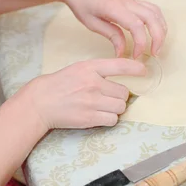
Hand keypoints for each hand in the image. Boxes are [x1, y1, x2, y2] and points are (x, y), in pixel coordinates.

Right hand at [15, 58, 145, 129]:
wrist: (41, 101)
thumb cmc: (60, 84)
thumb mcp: (78, 69)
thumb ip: (99, 72)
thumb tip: (122, 81)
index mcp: (90, 67)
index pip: (120, 65)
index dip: (136, 68)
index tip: (144, 71)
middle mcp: (93, 83)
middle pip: (123, 92)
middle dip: (118, 96)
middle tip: (106, 98)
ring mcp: (92, 101)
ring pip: (120, 107)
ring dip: (114, 109)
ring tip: (100, 107)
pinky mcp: (90, 117)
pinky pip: (112, 120)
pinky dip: (108, 119)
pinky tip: (97, 115)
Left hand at [55, 0, 166, 57]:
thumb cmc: (81, 2)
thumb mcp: (91, 23)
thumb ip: (111, 35)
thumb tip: (123, 52)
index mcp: (114, 7)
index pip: (137, 26)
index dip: (140, 43)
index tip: (136, 56)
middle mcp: (127, 2)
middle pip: (152, 18)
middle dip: (158, 37)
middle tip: (154, 54)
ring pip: (155, 12)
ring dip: (160, 28)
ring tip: (157, 45)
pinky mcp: (131, 0)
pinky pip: (151, 8)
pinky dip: (157, 20)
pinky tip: (153, 31)